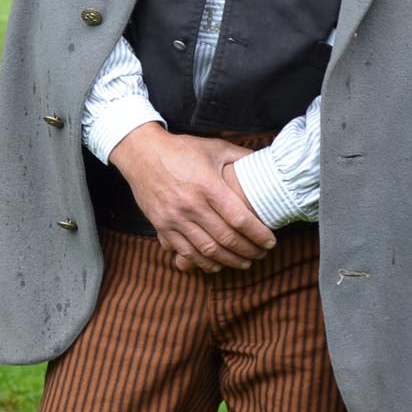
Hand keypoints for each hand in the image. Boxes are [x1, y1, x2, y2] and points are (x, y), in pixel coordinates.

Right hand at [110, 124, 274, 273]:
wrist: (141, 153)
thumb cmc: (180, 149)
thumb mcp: (213, 147)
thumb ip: (241, 156)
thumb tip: (267, 160)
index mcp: (207, 185)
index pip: (239, 219)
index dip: (259, 234)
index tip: (271, 241)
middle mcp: (191, 204)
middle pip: (226, 238)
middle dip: (249, 250)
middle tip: (261, 254)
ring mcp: (174, 217)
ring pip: (208, 250)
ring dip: (230, 260)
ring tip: (245, 262)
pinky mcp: (162, 225)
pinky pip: (185, 252)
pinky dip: (203, 263)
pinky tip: (217, 265)